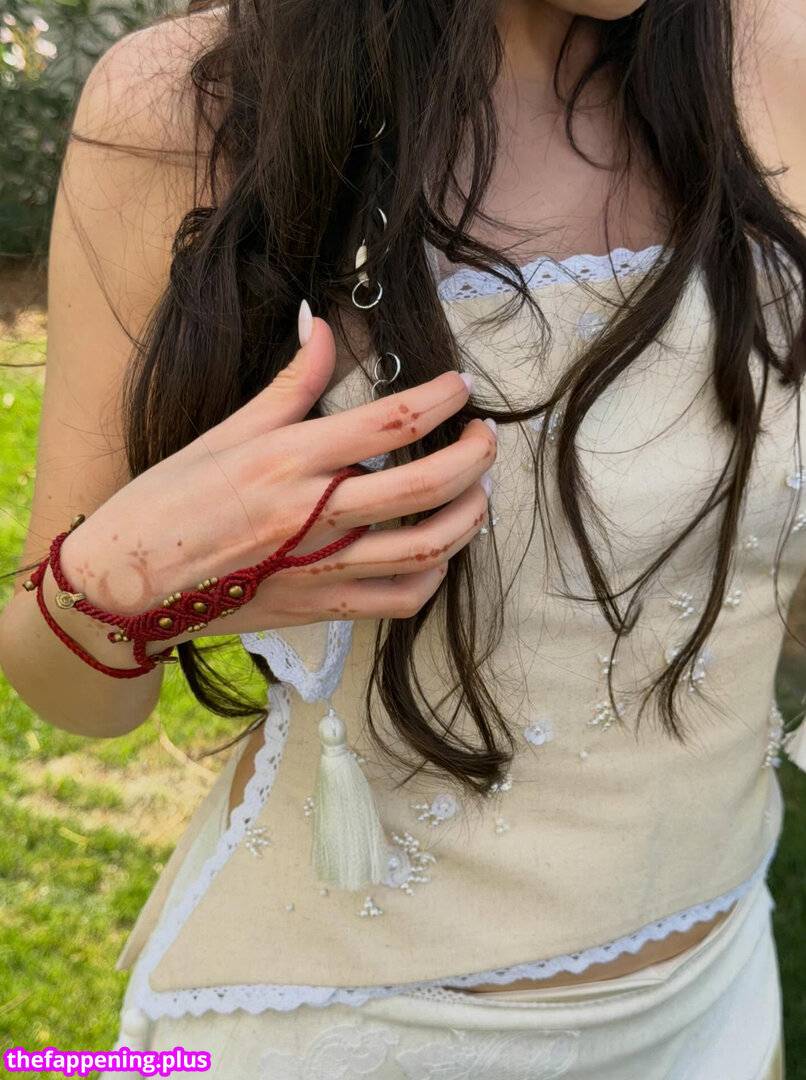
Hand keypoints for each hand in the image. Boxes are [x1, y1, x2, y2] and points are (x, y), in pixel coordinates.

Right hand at [58, 302, 496, 645]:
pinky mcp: (322, 609)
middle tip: (483, 437)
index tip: (460, 387)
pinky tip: (435, 553)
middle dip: (474, 456)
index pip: (390, 421)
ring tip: (477, 492)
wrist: (126, 586)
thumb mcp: (224, 433)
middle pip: (426, 485)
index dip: (441, 398)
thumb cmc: (165, 503)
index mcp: (289, 462)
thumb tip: (322, 326)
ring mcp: (322, 568)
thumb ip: (289, 384)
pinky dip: (432, 577)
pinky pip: (400, 600)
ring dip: (469, 516)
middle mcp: (314, 515)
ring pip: (426, 548)